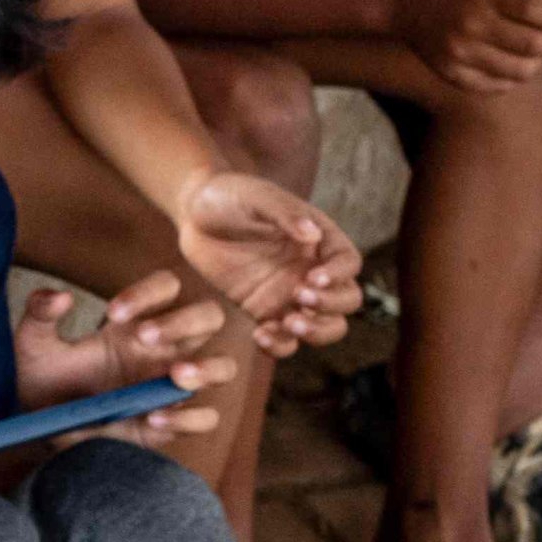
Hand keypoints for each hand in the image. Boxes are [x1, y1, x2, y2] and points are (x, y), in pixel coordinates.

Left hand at [16, 274, 234, 439]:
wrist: (38, 427)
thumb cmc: (42, 378)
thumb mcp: (31, 344)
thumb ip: (40, 314)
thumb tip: (60, 296)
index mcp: (135, 321)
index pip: (166, 287)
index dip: (149, 293)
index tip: (113, 313)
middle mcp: (163, 348)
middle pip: (208, 316)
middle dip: (185, 321)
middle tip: (145, 336)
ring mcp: (171, 385)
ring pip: (222, 366)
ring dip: (206, 367)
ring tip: (175, 375)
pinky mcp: (170, 422)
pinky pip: (204, 417)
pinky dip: (188, 418)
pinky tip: (153, 417)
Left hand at [171, 170, 358, 355]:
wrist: (192, 214)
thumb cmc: (228, 196)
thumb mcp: (256, 197)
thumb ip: (283, 212)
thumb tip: (312, 233)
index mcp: (319, 239)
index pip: (348, 263)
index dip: (338, 275)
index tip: (311, 276)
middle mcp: (312, 269)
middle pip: (347, 300)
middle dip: (331, 305)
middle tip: (299, 297)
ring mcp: (290, 293)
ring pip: (325, 326)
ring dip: (316, 331)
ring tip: (287, 322)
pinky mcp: (264, 310)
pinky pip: (284, 338)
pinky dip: (280, 344)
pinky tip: (260, 334)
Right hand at [381, 0, 541, 93]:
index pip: (541, 13)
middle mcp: (472, 24)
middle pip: (535, 46)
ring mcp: (459, 52)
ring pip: (520, 71)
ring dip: (538, 59)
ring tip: (535, 46)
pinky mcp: (450, 72)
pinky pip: (496, 86)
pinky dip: (512, 76)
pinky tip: (511, 58)